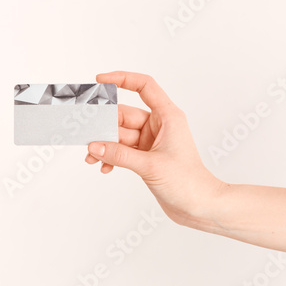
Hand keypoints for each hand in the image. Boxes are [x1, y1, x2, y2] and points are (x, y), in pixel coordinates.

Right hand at [85, 71, 222, 226]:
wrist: (199, 206)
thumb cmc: (188, 182)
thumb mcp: (150, 166)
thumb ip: (120, 155)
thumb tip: (94, 146)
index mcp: (167, 116)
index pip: (144, 86)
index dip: (122, 79)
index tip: (101, 80)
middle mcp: (158, 126)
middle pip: (124, 116)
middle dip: (104, 126)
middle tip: (85, 134)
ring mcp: (150, 142)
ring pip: (120, 135)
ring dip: (104, 145)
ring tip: (91, 157)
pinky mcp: (145, 157)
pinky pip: (122, 150)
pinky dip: (111, 157)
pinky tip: (104, 167)